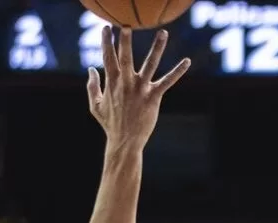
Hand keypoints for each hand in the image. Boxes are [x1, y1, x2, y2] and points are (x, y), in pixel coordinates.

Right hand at [87, 27, 189, 148]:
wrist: (124, 142)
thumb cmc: (110, 124)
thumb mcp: (95, 106)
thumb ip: (92, 86)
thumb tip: (91, 69)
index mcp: (111, 83)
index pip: (108, 58)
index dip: (106, 42)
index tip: (106, 28)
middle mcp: (126, 83)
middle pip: (125, 57)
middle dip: (124, 41)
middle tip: (126, 25)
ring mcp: (140, 89)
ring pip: (150, 64)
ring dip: (157, 48)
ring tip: (163, 33)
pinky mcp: (153, 97)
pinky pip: (167, 81)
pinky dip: (178, 72)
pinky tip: (187, 61)